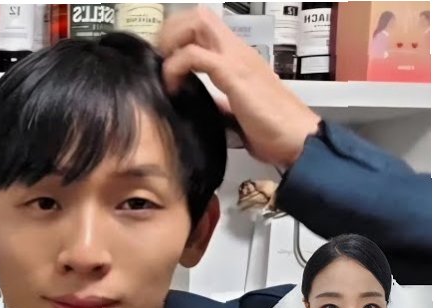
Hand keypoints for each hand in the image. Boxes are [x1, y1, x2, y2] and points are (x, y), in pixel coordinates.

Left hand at [158, 6, 321, 169]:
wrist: (299, 139)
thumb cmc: (272, 130)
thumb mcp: (237, 112)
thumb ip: (219, 103)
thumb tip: (200, 106)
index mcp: (237, 57)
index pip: (204, 25)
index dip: (177, 37)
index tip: (164, 65)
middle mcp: (237, 50)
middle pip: (198, 16)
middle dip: (170, 34)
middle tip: (161, 63)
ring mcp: (237, 58)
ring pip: (197, 24)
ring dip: (171, 44)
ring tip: (166, 73)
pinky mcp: (234, 73)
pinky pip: (194, 55)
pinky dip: (175, 68)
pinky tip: (173, 89)